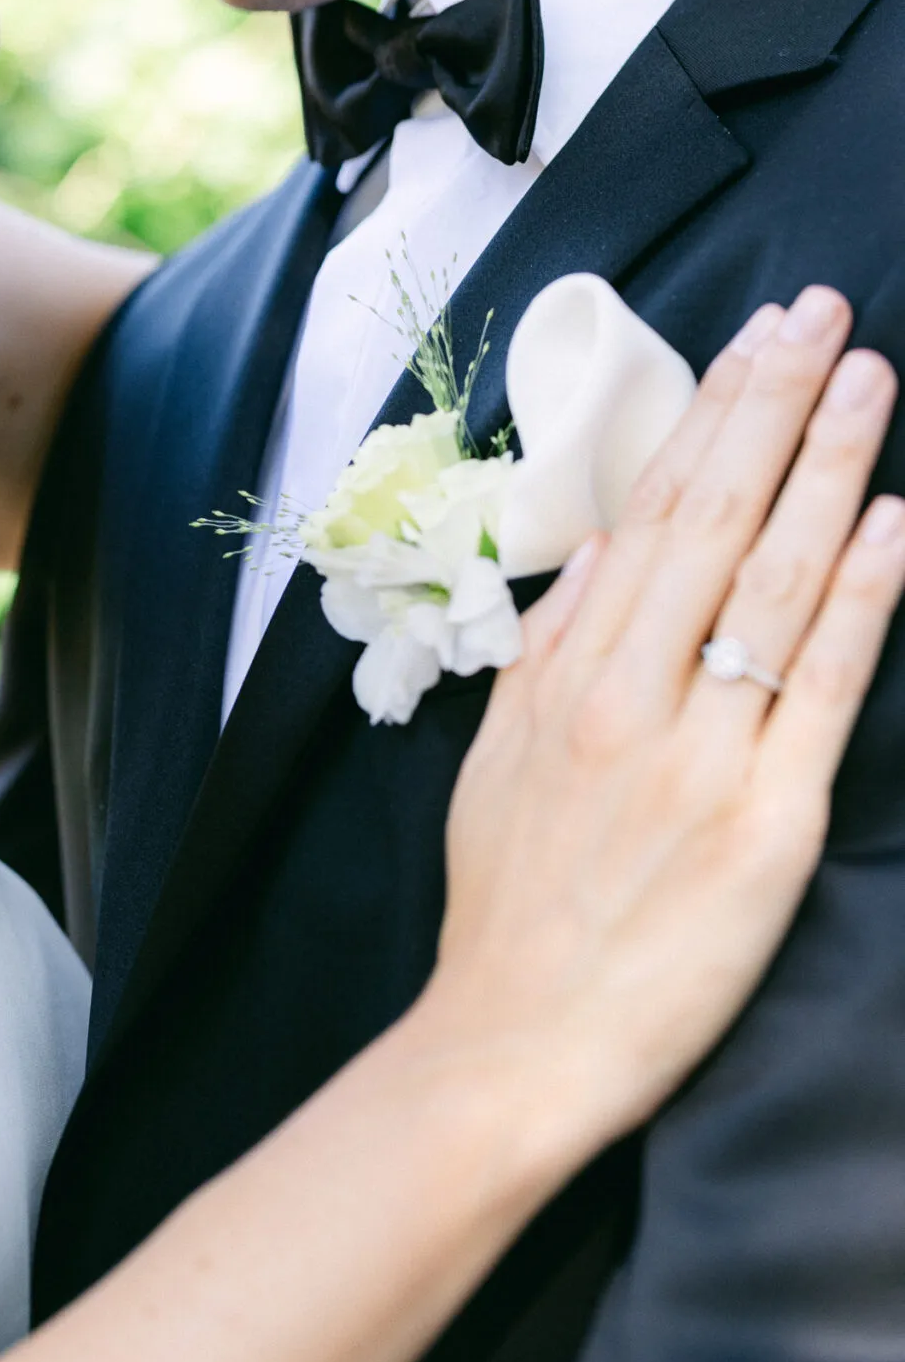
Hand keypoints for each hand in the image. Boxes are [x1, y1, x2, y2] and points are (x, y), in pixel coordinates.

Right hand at [424, 287, 904, 1162]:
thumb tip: (604, 549)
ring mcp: (703, 758)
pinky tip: (892, 524)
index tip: (756, 338)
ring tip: (871, 381)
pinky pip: (819, 690)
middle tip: (826, 315)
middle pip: (716, 520)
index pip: (651, 511)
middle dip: (776, 405)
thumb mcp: (496, 760)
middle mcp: (632, 698)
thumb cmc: (509, 909)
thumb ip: (553, 649)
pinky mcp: (767, 827)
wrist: (515, 1046)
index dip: (710, 414)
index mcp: (567, 677)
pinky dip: (860, 598)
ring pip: (776, 583)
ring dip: (829, 469)